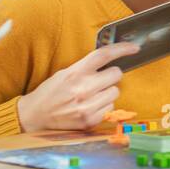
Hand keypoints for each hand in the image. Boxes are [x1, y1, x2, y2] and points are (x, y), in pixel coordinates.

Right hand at [16, 42, 139, 131]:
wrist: (35, 115)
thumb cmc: (51, 92)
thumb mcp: (65, 73)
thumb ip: (85, 68)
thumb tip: (109, 62)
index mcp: (76, 72)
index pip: (104, 55)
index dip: (122, 49)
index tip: (134, 48)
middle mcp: (83, 88)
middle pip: (116, 74)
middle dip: (111, 75)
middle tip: (100, 80)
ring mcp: (88, 105)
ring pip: (115, 92)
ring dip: (108, 92)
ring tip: (92, 96)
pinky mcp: (90, 120)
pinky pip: (110, 108)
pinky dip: (103, 107)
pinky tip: (89, 107)